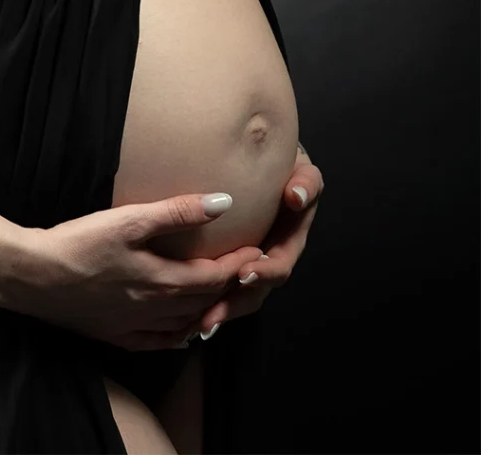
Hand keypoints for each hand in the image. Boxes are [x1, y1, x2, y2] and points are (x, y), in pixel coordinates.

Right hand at [0, 191, 262, 351]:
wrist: (30, 276)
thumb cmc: (78, 243)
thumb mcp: (129, 219)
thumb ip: (177, 212)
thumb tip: (224, 202)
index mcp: (161, 281)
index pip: (214, 277)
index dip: (239, 263)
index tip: (257, 248)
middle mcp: (153, 310)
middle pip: (205, 302)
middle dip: (230, 286)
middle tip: (248, 268)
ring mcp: (134, 326)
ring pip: (185, 324)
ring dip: (209, 310)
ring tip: (224, 294)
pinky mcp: (114, 334)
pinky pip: (158, 341)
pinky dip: (179, 335)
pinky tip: (184, 331)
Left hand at [183, 146, 324, 339]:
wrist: (263, 165)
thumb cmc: (286, 168)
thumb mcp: (302, 171)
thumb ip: (307, 183)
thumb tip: (296, 197)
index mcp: (288, 242)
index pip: (279, 266)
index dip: (264, 273)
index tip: (244, 274)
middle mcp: (268, 259)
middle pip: (254, 292)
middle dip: (233, 305)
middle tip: (211, 317)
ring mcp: (247, 264)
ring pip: (234, 297)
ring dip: (217, 312)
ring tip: (194, 326)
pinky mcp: (227, 263)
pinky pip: (217, 287)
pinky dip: (202, 302)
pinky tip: (182, 317)